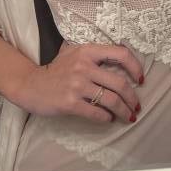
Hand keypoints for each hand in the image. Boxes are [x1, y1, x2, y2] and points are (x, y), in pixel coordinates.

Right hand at [18, 42, 143, 123]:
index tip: (141, 79)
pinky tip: (108, 119)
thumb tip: (122, 58)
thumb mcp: (72, 52)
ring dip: (124, 111)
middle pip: (120, 83)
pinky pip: (96, 112)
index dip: (135, 67)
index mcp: (87, 51)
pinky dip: (106, 118)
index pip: (121, 54)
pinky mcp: (70, 103)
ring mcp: (76, 85)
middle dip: (133, 98)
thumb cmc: (55, 70)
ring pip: (111, 100)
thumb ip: (93, 53)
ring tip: (128, 116)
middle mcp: (84, 67)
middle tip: (137, 107)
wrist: (29, 84)